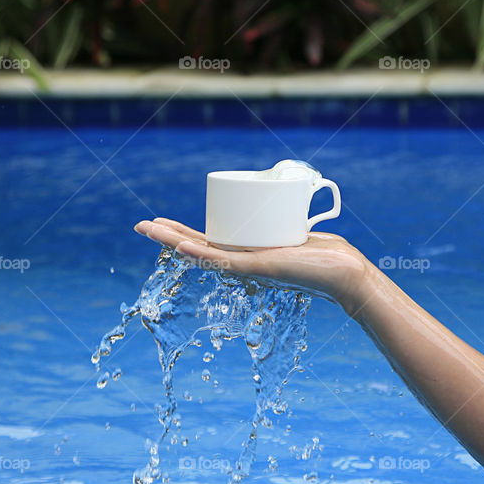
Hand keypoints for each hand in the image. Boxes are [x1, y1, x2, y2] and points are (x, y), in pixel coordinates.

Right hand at [133, 218, 373, 315]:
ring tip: (149, 229)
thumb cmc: (324, 257)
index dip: (182, 232)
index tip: (161, 223)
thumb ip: (286, 227)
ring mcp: (247, 265)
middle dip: (167, 235)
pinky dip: (199, 255)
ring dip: (173, 241)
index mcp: (245, 255)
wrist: (343, 272)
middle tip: (141, 225)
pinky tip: (180, 247)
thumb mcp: (295, 235)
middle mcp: (241, 262)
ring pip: (201, 252)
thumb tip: (284, 211)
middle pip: (196, 246)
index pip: (206, 242)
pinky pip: (222, 261)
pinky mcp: (258, 267)